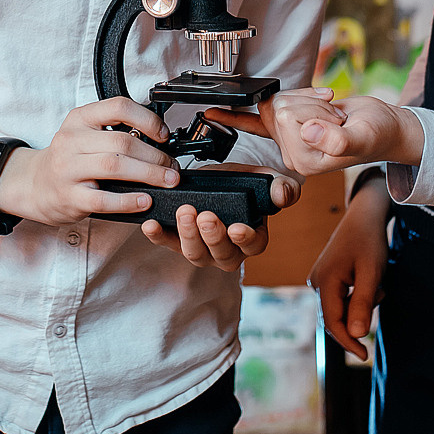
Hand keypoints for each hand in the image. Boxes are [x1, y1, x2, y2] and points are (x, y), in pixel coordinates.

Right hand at [0, 97, 178, 224]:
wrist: (34, 185)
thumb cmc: (68, 160)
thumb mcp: (85, 134)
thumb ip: (114, 132)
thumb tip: (160, 139)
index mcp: (79, 118)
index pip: (118, 107)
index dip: (147, 120)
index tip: (163, 135)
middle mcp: (71, 140)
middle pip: (122, 142)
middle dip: (155, 155)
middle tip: (172, 167)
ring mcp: (67, 169)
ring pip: (115, 167)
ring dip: (148, 174)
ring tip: (167, 180)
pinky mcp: (69, 196)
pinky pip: (103, 198)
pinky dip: (128, 200)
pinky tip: (144, 200)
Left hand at [140, 164, 298, 271]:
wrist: (220, 180)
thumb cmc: (246, 185)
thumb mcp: (268, 180)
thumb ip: (282, 187)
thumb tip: (283, 194)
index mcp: (253, 238)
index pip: (252, 245)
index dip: (245, 239)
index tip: (236, 229)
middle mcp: (228, 250)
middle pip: (221, 253)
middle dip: (212, 236)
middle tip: (205, 216)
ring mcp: (202, 248)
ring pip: (195, 253)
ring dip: (187, 235)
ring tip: (184, 213)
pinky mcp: (179, 240)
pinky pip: (168, 243)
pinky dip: (158, 235)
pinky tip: (150, 224)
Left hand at [213, 88, 425, 175]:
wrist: (385, 129)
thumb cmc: (378, 134)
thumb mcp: (363, 136)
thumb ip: (339, 139)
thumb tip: (309, 131)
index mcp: (306, 162)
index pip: (287, 119)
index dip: (310, 110)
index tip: (334, 119)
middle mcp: (293, 154)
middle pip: (278, 110)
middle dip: (307, 103)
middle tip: (333, 116)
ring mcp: (289, 141)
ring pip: (277, 103)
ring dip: (307, 99)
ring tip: (329, 114)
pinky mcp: (288, 129)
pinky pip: (255, 122)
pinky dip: (234, 116)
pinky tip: (214, 112)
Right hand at [309, 177, 390, 359]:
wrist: (364, 216)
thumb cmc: (369, 241)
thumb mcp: (371, 273)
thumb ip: (363, 303)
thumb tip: (356, 335)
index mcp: (324, 282)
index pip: (332, 322)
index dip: (348, 342)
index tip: (365, 355)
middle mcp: (316, 282)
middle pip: (334, 318)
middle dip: (357, 318)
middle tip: (379, 296)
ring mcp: (320, 280)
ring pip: (340, 309)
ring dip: (361, 305)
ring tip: (377, 283)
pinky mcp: (327, 278)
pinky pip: (341, 299)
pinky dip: (357, 298)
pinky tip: (369, 280)